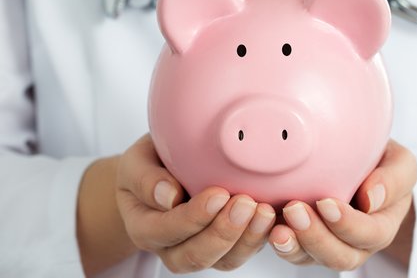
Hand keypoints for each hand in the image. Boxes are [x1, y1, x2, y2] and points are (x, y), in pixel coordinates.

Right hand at [116, 134, 276, 272]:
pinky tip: (274, 216)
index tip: (217, 194)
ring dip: (247, 239)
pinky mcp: (226, 245)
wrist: (160, 174)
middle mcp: (171, 247)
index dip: (193, 217)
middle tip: (244, 203)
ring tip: (264, 211)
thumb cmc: (149, 166)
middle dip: (223, 233)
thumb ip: (145, 177)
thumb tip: (168, 196)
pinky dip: (261, 237)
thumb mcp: (136, 162)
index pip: (165, 231)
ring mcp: (200, 249)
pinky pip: (244, 251)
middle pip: (195, 256)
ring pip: (224, 261)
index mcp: (144, 227)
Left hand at [267, 139, 416, 270]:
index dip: (348, 224)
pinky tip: (265, 224)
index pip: (369, 234)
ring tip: (277, 227)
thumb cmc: (381, 163)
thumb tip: (371, 198)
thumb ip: (394, 178)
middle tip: (295, 210)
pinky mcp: (301, 239)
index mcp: (382, 226)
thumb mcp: (399, 162)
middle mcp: (355, 243)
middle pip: (338, 256)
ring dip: (293, 244)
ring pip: (309, 258)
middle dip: (315, 237)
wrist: (360, 162)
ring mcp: (326, 244)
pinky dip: (276, 239)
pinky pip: (289, 248)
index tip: (327, 202)